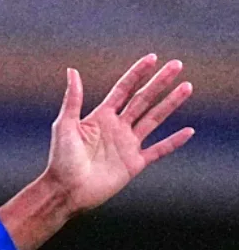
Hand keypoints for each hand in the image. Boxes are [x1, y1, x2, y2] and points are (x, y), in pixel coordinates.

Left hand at [45, 54, 193, 214]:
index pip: (123, 90)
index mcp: (101, 117)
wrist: (66, 190)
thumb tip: (72, 70)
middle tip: (177, 65)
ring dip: (170, 104)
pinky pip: (158, 150)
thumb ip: (72, 99)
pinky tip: (188, 131)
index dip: (137, 74)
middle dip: (160, 83)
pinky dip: (173, 142)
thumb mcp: (64, 125)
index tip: (152, 58)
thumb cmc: (60, 159)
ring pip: (154, 119)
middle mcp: (117, 128)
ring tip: (187, 87)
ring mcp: (127, 145)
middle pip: (143, 100)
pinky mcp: (134, 163)